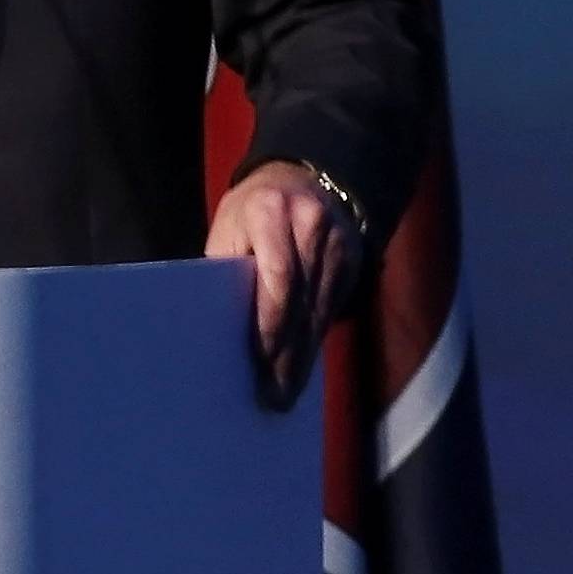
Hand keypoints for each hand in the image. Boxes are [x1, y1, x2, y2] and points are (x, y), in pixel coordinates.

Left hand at [204, 160, 364, 408]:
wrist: (302, 177)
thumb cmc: (251, 210)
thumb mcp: (230, 224)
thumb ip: (230, 265)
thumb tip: (219, 327)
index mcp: (270, 210)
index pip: (278, 274)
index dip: (269, 321)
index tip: (259, 359)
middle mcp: (310, 224)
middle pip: (300, 300)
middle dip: (286, 352)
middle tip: (272, 396)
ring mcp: (337, 241)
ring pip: (319, 311)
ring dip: (302, 357)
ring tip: (284, 394)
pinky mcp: (352, 260)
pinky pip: (332, 309)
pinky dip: (315, 341)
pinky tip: (302, 367)